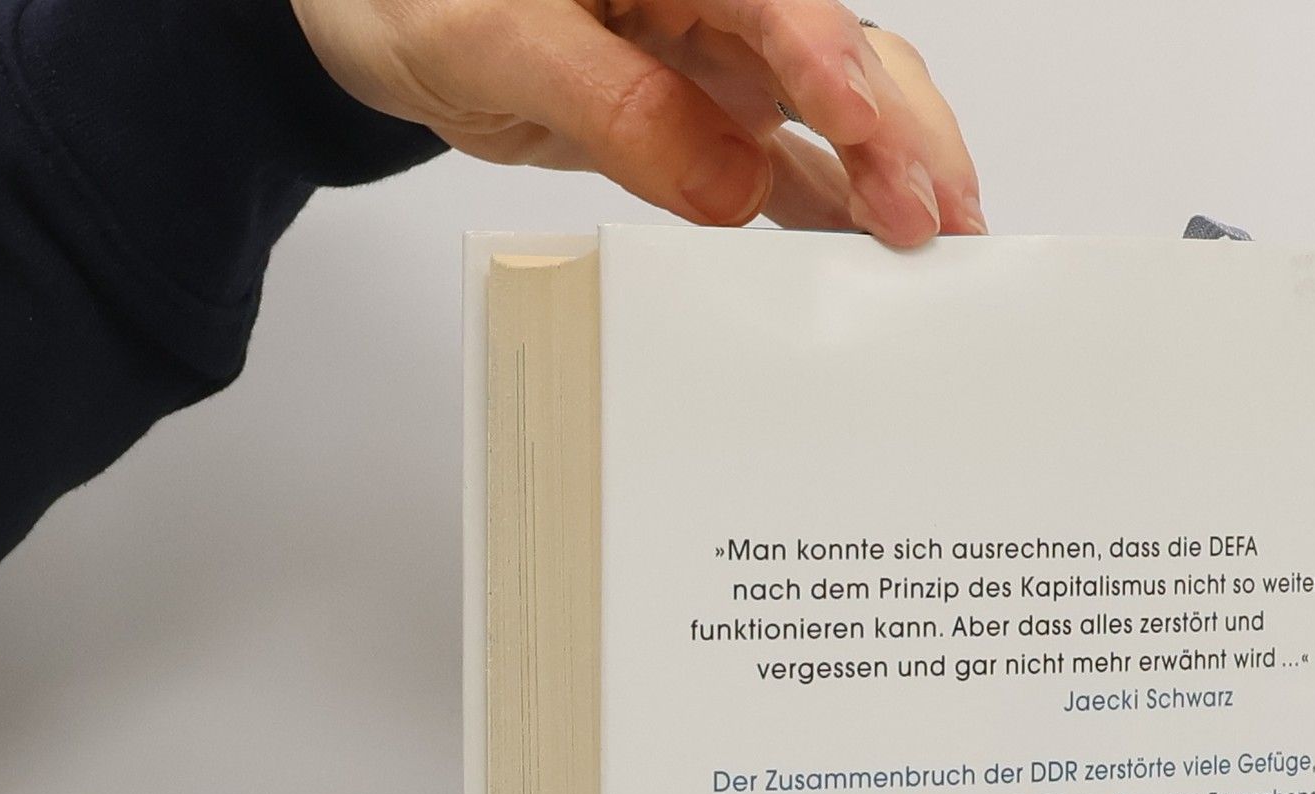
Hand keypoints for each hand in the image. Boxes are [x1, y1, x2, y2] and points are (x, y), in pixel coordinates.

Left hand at [290, 0, 983, 245]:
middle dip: (899, 133)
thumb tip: (730, 188)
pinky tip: (865, 249)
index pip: (775, 4)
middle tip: (936, 220)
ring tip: (938, 242)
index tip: (873, 141)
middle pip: (837, 50)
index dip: (834, 70)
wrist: (376, 11)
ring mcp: (712, 55)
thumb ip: (613, 106)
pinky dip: (831, 202)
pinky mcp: (702, 112)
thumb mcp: (487, 44)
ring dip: (888, 172)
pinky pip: (784, 156)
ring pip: (831, 107)